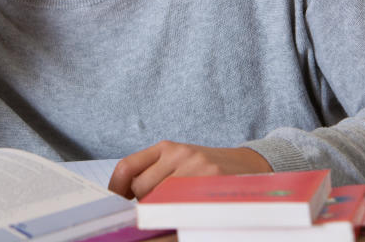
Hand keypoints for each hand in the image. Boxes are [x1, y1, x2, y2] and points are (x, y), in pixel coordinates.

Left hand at [107, 141, 272, 199]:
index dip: (116, 189)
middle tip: (155, 208)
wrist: (249, 165)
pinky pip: (181, 208)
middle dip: (143, 204)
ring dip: (160, 211)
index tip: (116, 203)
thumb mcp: (179, 161)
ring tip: (174, 209)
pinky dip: (176, 217)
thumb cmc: (207, 168)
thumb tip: (124, 197)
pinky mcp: (212, 185)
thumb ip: (153, 172)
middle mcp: (179, 154)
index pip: (127, 167)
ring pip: (159, 200)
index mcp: (166, 147)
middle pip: (140, 188)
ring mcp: (197, 170)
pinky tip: (183, 215)